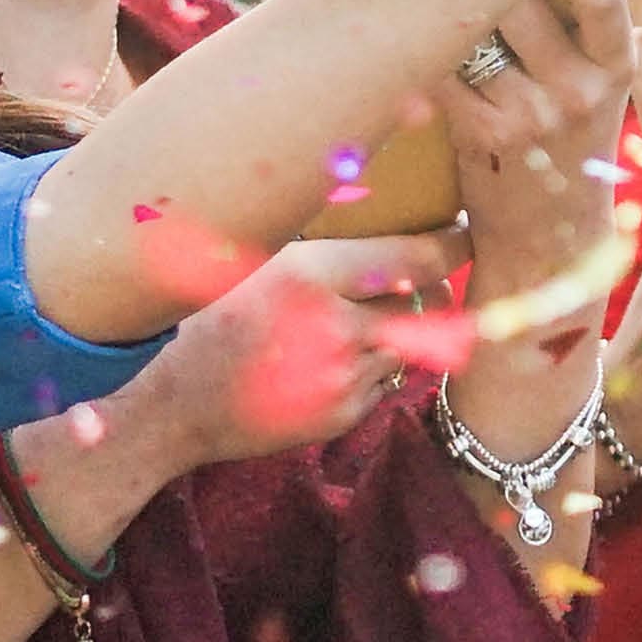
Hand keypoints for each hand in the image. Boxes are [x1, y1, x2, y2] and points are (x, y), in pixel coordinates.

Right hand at [129, 228, 468, 467]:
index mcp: (310, 275)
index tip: (467, 233)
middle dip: (421, 287)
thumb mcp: (259, 263)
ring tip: (353, 320)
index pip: (413, 256)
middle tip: (418, 277)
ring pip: (403, 340)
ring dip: (392, 327)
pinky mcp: (343, 415)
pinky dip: (369, 365)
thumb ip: (325, 252)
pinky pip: (382, 379)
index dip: (452, 244)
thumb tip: (393, 226)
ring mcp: (343, 377)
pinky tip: (329, 360)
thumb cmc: (212, 319)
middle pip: (415, 298)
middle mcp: (335, 326)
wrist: (175, 405)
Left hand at [440, 0, 634, 294]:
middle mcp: (584, 91)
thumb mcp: (591, 84)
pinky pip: (446, 71)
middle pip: (523, 1)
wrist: (549, 237)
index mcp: (618, 66)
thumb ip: (572, 27)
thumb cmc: (564, 144)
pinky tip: (421, 53)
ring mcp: (537, 116)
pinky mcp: (490, 137)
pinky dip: (430, 58)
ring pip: (478, 31)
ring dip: (449, 10)